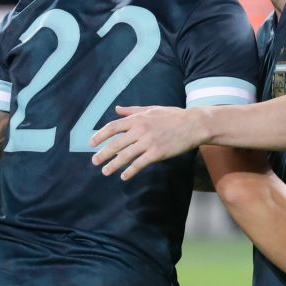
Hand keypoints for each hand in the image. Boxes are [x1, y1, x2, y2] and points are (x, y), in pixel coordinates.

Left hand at [90, 106, 205, 179]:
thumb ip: (133, 111)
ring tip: (105, 171)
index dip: (100, 135)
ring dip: (113, 165)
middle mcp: (140, 130)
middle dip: (103, 153)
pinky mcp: (157, 153)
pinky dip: (130, 171)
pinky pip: (140, 163)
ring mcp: (148, 142)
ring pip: (126, 155)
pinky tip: (124, 176)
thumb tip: (117, 109)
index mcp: (138, 119)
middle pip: (116, 143)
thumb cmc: (173, 116)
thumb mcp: (152, 109)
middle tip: (94, 161)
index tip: (91, 143)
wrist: (193, 124)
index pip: (113, 127)